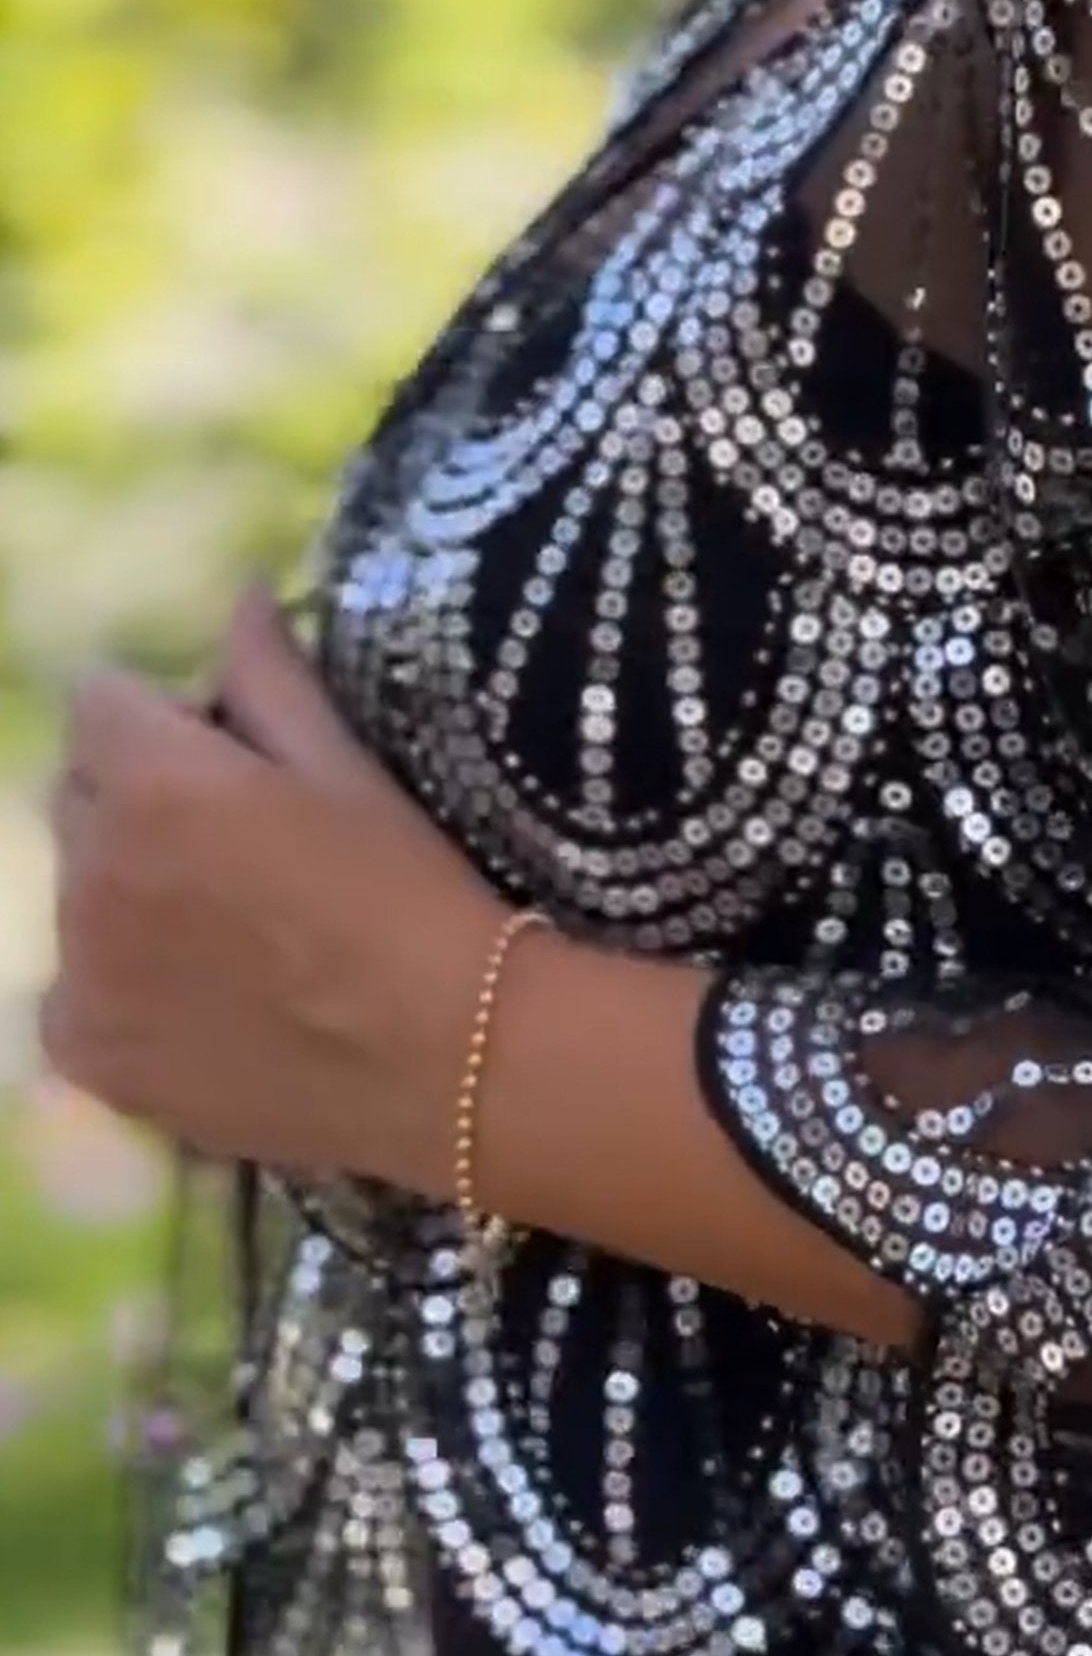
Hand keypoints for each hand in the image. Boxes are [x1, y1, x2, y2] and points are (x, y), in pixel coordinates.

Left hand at [42, 586, 505, 1195]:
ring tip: (238, 939)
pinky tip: (210, 1007)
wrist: (453, 1061)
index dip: (170, 722)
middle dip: (138, 803)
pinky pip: (74, 992)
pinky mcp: (86, 1052)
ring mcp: (79, 970)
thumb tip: (238, 594)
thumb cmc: (414, 897)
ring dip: (129, 895)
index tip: (238, 767)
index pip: (98, 702)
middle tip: (245, 857)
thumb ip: (270, 676)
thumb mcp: (350, 771)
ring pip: (76, 894)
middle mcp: (91, 871)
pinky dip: (122, 991)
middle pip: (77, 795)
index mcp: (153, 783)